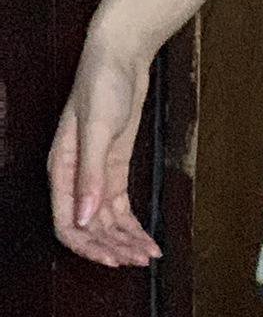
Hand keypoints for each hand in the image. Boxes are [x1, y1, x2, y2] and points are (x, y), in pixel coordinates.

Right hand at [48, 33, 160, 267]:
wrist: (120, 55)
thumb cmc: (102, 84)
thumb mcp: (97, 127)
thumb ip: (90, 174)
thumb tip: (85, 217)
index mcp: (61, 170)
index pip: (67, 224)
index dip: (89, 246)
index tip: (114, 259)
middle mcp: (75, 177)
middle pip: (88, 227)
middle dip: (112, 247)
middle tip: (138, 261)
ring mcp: (95, 173)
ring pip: (105, 221)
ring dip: (124, 239)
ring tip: (147, 255)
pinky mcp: (113, 167)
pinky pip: (119, 206)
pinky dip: (131, 222)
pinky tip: (145, 236)